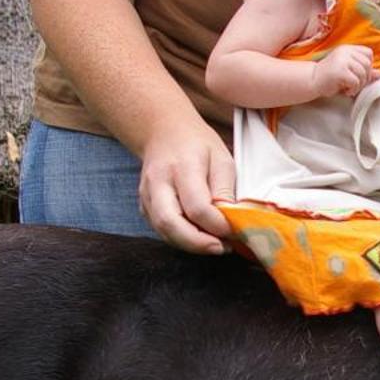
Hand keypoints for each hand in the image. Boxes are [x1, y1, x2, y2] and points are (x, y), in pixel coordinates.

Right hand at [137, 121, 235, 254]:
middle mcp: (159, 182)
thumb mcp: (222, 158)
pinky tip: (199, 236)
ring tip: (214, 243)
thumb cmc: (197, 144)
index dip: (217, 225)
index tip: (235, 230)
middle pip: (170, 223)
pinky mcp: (144, 206)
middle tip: (221, 247)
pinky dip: (181, 239)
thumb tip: (230, 220)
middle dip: (198, 243)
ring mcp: (146, 195)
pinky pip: (161, 230)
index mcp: (182, 166)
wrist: (163, 131)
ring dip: (190, 245)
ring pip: (163, 231)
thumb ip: (225, 190)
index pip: (197, 206)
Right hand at [311, 44, 373, 98]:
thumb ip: (363, 70)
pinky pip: (356, 81)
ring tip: (350, 88)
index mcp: (347, 48)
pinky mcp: (340, 70)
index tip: (361, 75)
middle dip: (365, 77)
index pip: (368, 53)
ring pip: (363, 73)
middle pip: (367, 63)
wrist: (311, 81)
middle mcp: (345, 51)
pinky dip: (353, 89)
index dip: (368, 65)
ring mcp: (342, 60)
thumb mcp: (348, 71)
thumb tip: (379, 73)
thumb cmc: (329, 77)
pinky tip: (346, 91)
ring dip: (359, 85)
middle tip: (356, 85)